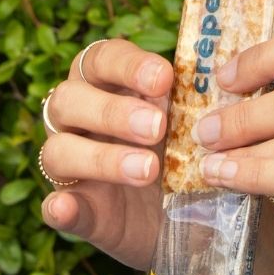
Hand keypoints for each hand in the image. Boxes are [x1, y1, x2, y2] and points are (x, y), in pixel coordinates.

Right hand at [38, 37, 172, 271]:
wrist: (186, 215)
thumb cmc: (184, 149)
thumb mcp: (190, 121)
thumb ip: (191, 101)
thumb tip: (218, 78)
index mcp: (105, 85)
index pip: (100, 59)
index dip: (127, 65)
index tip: (165, 79)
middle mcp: (77, 119)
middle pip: (68, 99)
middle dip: (112, 111)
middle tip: (157, 128)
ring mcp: (69, 167)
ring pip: (57, 151)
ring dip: (101, 159)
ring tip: (146, 171)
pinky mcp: (75, 210)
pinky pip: (55, 208)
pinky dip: (60, 207)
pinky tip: (64, 207)